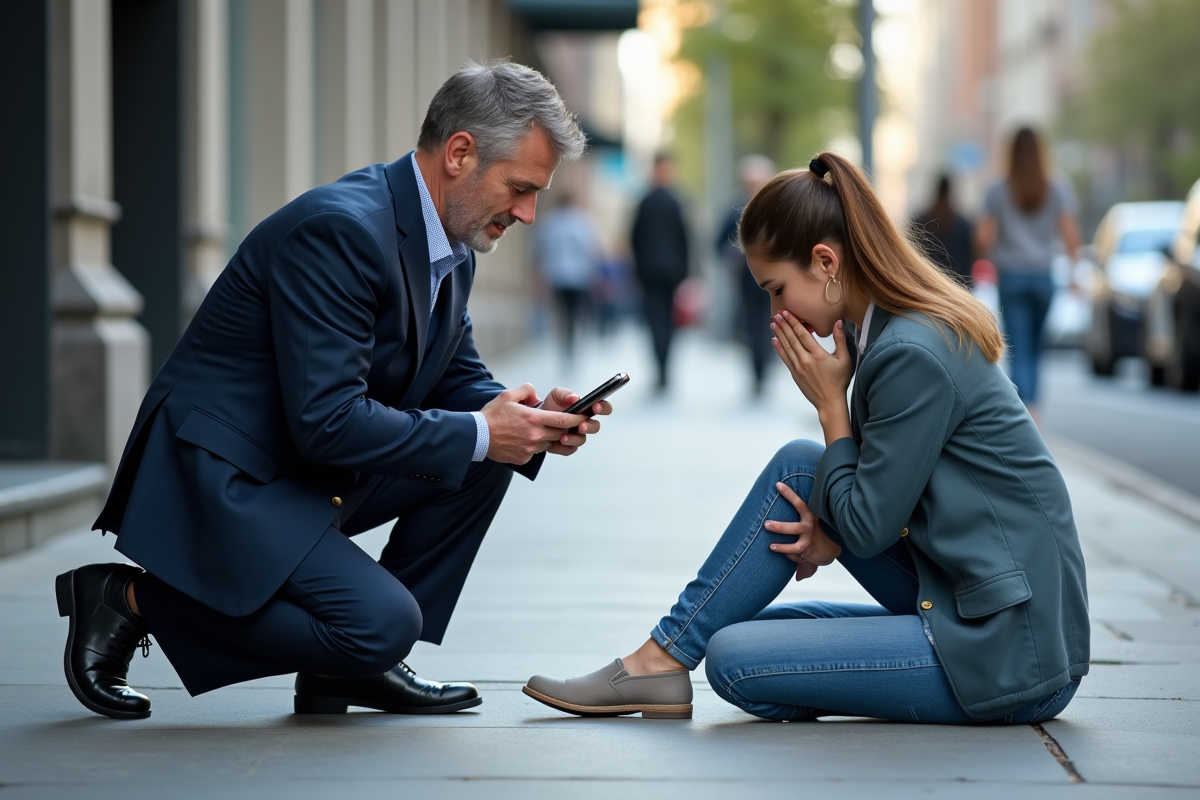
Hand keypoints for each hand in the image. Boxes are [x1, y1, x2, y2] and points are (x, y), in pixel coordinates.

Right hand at [480, 384, 587, 463]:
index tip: (583, 417)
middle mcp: (534, 435)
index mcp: (533, 419)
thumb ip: (526, 390)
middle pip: (559, 433)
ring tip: (532, 430)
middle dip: (563, 428)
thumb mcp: (508, 396)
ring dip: (546, 437)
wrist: (477, 436)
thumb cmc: (492, 416)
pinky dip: (533, 446)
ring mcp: (530, 449)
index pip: (563, 420)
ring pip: (547, 444)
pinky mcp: (524, 458)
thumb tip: (535, 393)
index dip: (576, 419)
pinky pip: (535, 452)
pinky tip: (521, 439)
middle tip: (562, 423)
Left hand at [538, 386, 611, 456]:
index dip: (603, 407)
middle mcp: (583, 422)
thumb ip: (565, 394)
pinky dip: (563, 447)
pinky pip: (570, 449)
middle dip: (590, 427)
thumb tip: (575, 398)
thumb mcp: (556, 395)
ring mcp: (576, 435)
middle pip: (595, 427)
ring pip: (582, 440)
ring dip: (574, 439)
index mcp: (585, 409)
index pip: (602, 407)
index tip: (596, 406)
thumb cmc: (549, 406)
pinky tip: (557, 443)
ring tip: (563, 436)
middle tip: (581, 426)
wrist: (535, 420)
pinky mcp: (567, 446)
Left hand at [764, 481, 841, 580]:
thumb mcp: (806, 518)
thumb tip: (776, 490)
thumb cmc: (811, 530)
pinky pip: (794, 556)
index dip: (789, 494)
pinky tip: (782, 553)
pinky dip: (787, 555)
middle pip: (795, 528)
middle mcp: (809, 528)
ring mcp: (808, 541)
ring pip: (796, 546)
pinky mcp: (806, 553)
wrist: (826, 550)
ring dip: (782, 547)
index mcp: (809, 516)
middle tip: (766, 524)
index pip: (799, 503)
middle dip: (780, 527)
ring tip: (771, 546)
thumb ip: (795, 509)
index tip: (778, 485)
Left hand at [771, 311, 853, 444]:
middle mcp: (805, 360)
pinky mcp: (794, 374)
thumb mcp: (845, 360)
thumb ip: (840, 340)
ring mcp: (798, 367)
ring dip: (779, 334)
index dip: (794, 322)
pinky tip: (774, 341)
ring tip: (773, 324)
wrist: (829, 401)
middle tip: (776, 314)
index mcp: (818, 355)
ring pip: (786, 347)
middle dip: (783, 325)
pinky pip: (784, 358)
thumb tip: (838, 323)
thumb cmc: (839, 381)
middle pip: (792, 339)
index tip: (787, 313)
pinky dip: (779, 349)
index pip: (803, 334)